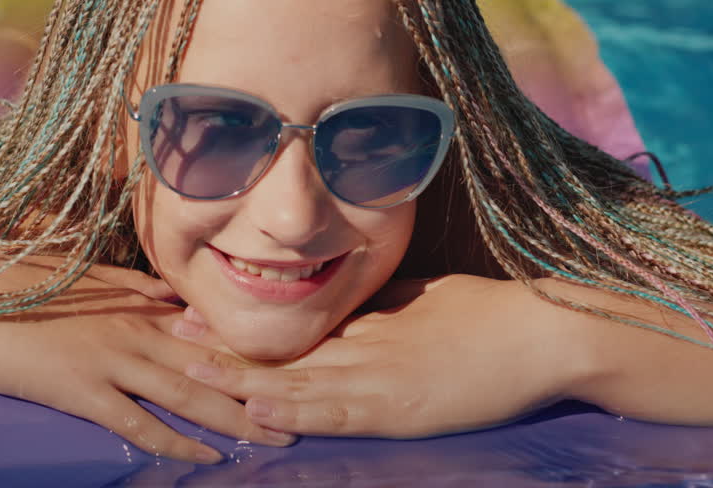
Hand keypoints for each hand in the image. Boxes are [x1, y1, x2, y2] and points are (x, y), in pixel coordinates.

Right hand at [0, 256, 293, 462]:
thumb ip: (131, 287)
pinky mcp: (83, 389)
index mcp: (137, 305)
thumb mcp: (85, 278)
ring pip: (188, 394)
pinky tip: (207, 457)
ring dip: (235, 418)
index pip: (206, 332)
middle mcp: (136, 331)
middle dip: (261, 391)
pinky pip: (140, 422)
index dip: (250, 353)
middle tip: (305, 412)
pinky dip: (176, 442)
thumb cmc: (20, 282)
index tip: (291, 368)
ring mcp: (112, 360)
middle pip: (212, 365)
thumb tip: (168, 294)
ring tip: (275, 436)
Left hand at [178, 274, 578, 437]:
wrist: (542, 332)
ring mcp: (378, 376)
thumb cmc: (492, 313)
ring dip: (240, 380)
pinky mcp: (398, 408)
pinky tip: (257, 411)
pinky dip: (293, 411)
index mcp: (370, 321)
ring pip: (296, 380)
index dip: (244, 326)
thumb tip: (358, 315)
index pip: (295, 326)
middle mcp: (364, 346)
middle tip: (170, 333)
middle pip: (283, 350)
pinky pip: (335, 412)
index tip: (200, 313)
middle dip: (224, 348)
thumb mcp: (428, 302)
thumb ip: (387, 312)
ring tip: (188, 371)